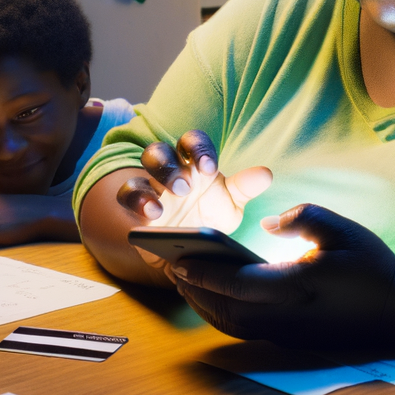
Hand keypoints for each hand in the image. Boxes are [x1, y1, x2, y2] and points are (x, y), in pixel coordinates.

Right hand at [116, 130, 271, 233]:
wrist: (190, 252)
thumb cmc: (210, 218)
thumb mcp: (231, 205)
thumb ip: (245, 188)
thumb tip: (265, 174)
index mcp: (195, 164)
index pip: (193, 142)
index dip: (199, 149)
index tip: (209, 168)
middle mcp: (172, 170)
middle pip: (163, 149)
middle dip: (171, 164)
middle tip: (186, 187)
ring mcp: (152, 186)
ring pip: (144, 166)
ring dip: (155, 179)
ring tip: (165, 203)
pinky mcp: (138, 207)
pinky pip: (128, 195)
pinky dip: (137, 201)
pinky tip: (151, 215)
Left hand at [172, 203, 394, 347]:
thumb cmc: (371, 265)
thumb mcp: (343, 229)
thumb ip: (304, 218)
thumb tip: (270, 222)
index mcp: (299, 287)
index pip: (239, 284)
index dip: (206, 273)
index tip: (181, 258)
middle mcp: (287, 317)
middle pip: (226, 310)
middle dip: (196, 290)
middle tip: (172, 266)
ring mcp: (286, 333)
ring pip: (232, 325)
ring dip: (204, 305)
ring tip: (185, 280)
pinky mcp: (289, 340)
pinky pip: (244, 330)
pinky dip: (222, 315)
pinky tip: (215, 295)